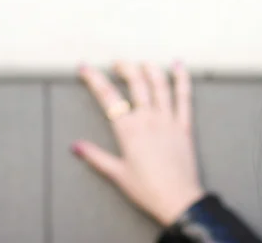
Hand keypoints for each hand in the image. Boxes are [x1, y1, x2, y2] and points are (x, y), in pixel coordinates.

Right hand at [73, 61, 204, 225]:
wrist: (177, 198)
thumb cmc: (147, 188)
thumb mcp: (117, 173)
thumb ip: (96, 156)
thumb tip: (76, 146)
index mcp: (128, 130)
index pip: (108, 98)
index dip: (94, 79)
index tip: (85, 68)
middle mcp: (148, 119)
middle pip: (136, 83)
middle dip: (125, 68)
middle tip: (117, 63)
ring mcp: (168, 120)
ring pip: (160, 85)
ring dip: (151, 69)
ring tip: (143, 62)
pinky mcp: (184, 125)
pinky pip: (184, 97)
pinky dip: (182, 79)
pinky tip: (179, 66)